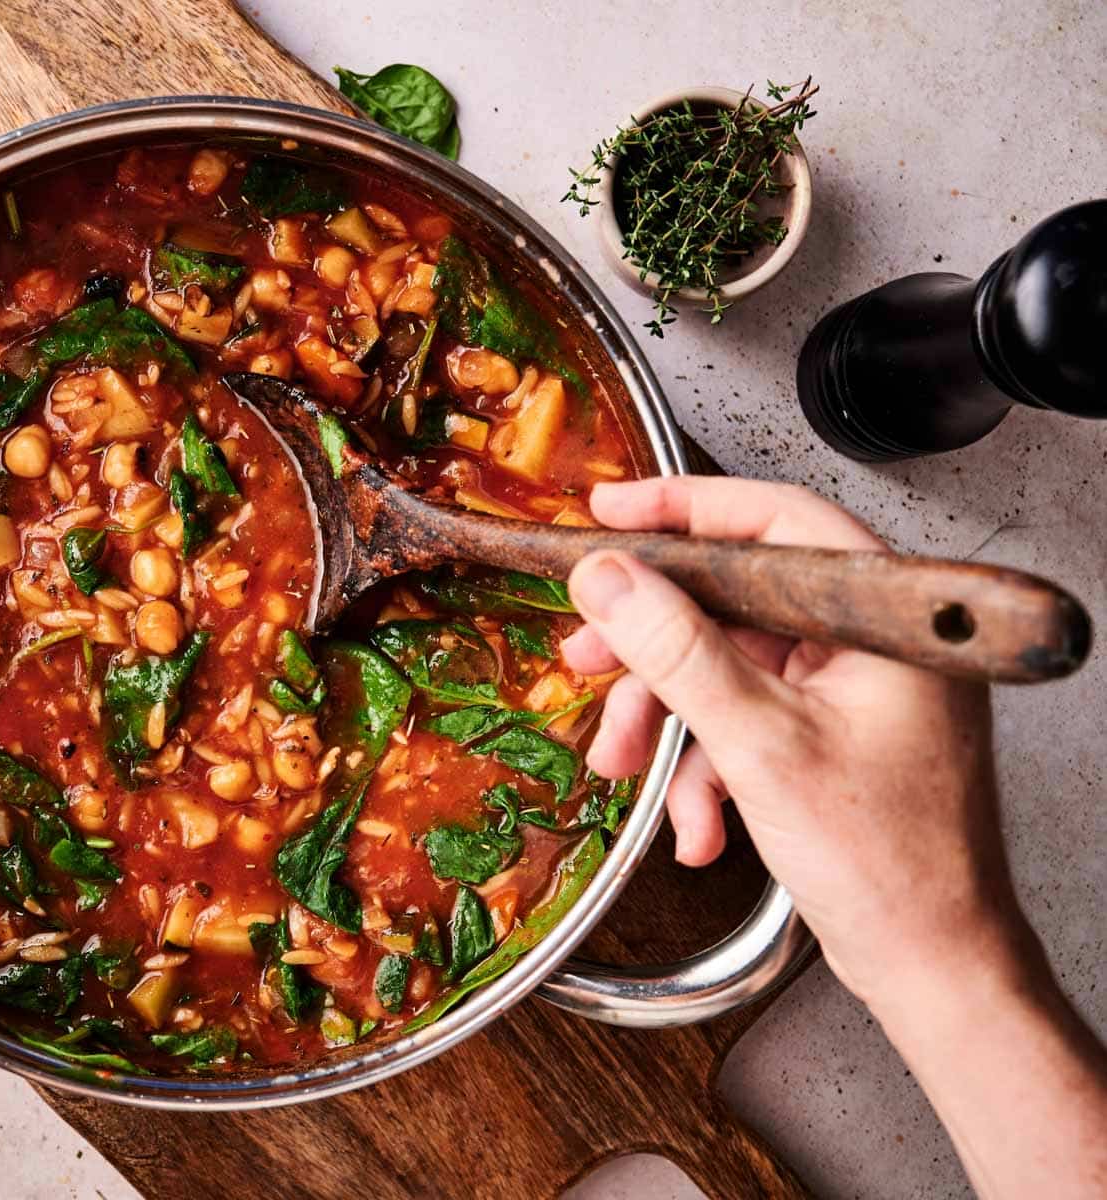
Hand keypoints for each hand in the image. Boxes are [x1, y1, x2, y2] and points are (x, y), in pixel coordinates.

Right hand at [561, 476, 1025, 1004]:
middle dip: (652, 644)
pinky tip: (697, 823)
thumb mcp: (761, 744)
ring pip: (726, 666)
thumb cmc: (892, 865)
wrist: (935, 966)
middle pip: (733, 599)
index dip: (682, 509)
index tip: (607, 513)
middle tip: (588, 653)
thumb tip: (610, 579)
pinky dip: (706, 767)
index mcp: (886, 616)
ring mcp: (853, 688)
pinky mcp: (831, 734)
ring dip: (667, 720)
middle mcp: (873, 640)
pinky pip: (742, 720)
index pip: (774, 520)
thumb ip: (677, 650)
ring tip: (628, 767)